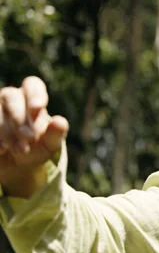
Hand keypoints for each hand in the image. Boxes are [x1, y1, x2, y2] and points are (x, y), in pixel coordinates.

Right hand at [0, 77, 68, 197]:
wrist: (16, 167)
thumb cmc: (36, 149)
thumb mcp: (48, 145)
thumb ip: (55, 134)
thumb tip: (60, 122)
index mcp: (32, 100)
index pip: (32, 85)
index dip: (34, 94)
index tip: (37, 108)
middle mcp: (11, 99)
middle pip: (11, 96)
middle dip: (20, 118)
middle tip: (30, 138)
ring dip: (8, 131)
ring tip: (21, 150)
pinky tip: (2, 150)